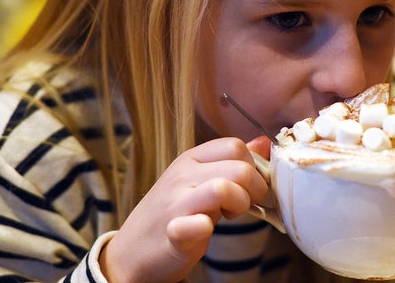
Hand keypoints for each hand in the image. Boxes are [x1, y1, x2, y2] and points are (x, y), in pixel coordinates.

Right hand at [100, 137, 268, 282]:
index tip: (248, 187)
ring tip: (228, 216)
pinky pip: (195, 224)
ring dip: (239, 206)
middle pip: (239, 167)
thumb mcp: (201, 180)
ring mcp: (175, 203)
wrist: (131, 252)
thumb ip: (231, 162)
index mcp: (191, 159)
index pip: (235, 145)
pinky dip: (205, 228)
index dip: (254, 167)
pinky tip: (205, 229)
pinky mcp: (173, 233)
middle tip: (242, 206)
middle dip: (254, 190)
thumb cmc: (174, 214)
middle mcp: (182, 175)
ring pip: (224, 188)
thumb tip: (264, 143)